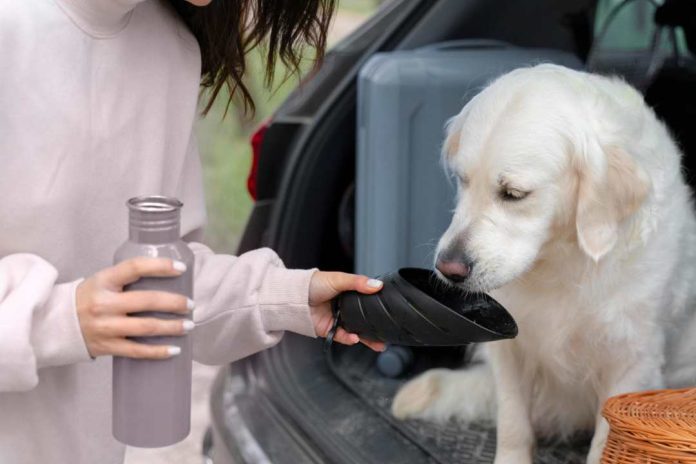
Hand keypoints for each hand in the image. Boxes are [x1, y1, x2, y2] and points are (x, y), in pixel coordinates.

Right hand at [76, 258, 193, 358]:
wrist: (56, 324)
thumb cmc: (88, 298)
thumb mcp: (102, 281)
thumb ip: (128, 279)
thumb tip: (167, 276)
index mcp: (104, 281)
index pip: (135, 267)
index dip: (160, 266)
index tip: (180, 268)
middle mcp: (104, 303)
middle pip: (146, 301)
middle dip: (174, 303)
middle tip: (191, 304)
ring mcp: (105, 327)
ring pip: (146, 327)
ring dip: (172, 327)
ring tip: (189, 325)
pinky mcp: (107, 346)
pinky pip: (137, 351)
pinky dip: (158, 351)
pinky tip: (174, 349)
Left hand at [308, 271, 385, 351]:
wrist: (293, 296)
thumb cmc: (313, 284)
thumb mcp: (338, 279)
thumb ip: (358, 282)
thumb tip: (377, 285)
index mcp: (349, 293)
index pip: (367, 301)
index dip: (377, 306)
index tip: (390, 311)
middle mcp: (345, 307)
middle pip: (364, 319)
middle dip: (376, 328)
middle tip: (388, 334)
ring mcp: (338, 319)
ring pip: (356, 331)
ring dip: (367, 338)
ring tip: (378, 343)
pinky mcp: (329, 329)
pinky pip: (342, 336)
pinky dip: (349, 338)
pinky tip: (355, 338)